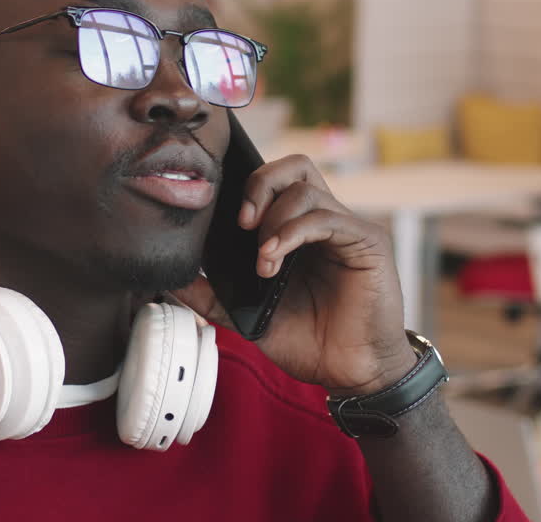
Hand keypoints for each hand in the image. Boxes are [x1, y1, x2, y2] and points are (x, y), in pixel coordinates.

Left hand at [176, 155, 413, 396]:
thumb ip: (213, 295)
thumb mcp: (248, 316)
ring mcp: (346, 227)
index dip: (245, 186)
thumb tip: (172, 279)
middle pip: (293, 166)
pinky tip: (274, 258)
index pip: (274, 179)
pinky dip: (293, 232)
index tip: (220, 215)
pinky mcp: (368, 241)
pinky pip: (326, 217)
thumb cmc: (310, 341)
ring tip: (263, 262)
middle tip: (241, 224)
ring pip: (304, 188)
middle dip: (258, 186)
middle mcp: (323, 221)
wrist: (350, 373)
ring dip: (273, 222)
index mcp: (298, 229)